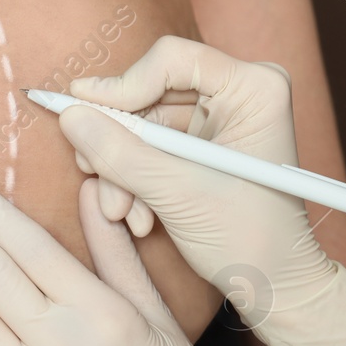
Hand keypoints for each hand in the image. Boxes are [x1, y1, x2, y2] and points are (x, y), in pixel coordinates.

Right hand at [59, 35, 345, 345]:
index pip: (172, 59)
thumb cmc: (252, 240)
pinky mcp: (200, 144)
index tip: (85, 116)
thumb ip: (122, 154)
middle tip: (92, 171)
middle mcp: (237, 93)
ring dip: (121, 169)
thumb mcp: (179, 195)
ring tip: (119, 211)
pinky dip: (133, 178)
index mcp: (254, 88)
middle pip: (149, 91)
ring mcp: (217, 118)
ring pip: (141, 123)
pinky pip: (147, 145)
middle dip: (119, 141)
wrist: (275, 286)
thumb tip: (71, 116)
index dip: (123, 85)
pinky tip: (135, 214)